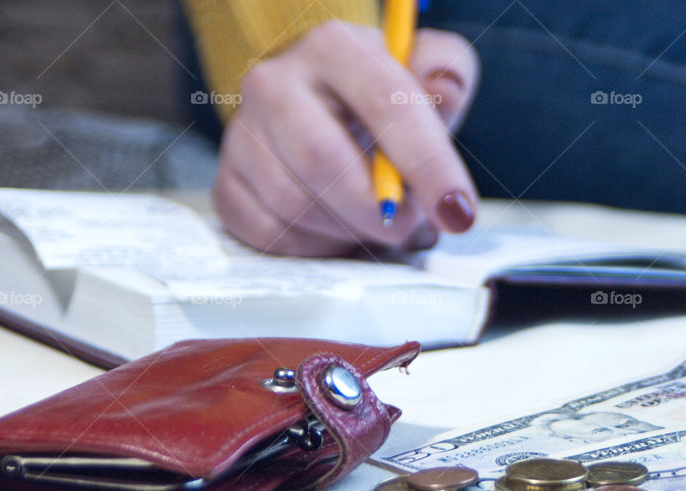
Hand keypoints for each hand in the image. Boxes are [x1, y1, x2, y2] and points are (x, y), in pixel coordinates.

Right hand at [213, 20, 479, 255]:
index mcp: (334, 48)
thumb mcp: (422, 75)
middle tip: (407, 228)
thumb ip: (447, 74)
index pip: (385, 105)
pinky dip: (314, 248)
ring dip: (347, 232)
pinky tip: (336, 232)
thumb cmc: (382, 102)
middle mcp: (275, 83)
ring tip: (374, 224)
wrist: (324, 115)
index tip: (457, 212)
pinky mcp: (228, 183)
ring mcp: (243, 135)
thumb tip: (445, 87)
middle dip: (375, 210)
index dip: (427, 166)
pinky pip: (269, 235)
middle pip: (322, 161)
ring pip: (294, 206)